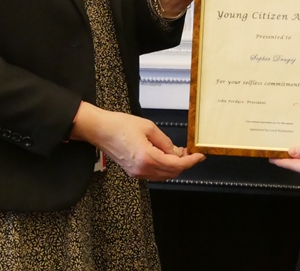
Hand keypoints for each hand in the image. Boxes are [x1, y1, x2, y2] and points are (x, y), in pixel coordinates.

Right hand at [71, 102, 203, 180]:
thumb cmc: (120, 125)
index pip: (176, 165)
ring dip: (174, 166)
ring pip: (163, 175)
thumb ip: (165, 141)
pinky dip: (163, 167)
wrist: (100, 130)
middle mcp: (142, 169)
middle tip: (190, 152)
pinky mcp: (133, 171)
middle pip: (171, 173)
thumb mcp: (148, 127)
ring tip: (178, 152)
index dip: (190, 161)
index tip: (199, 156)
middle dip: (184, 164)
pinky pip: (154, 173)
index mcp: (147, 157)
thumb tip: (176, 151)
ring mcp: (136, 172)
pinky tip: (165, 155)